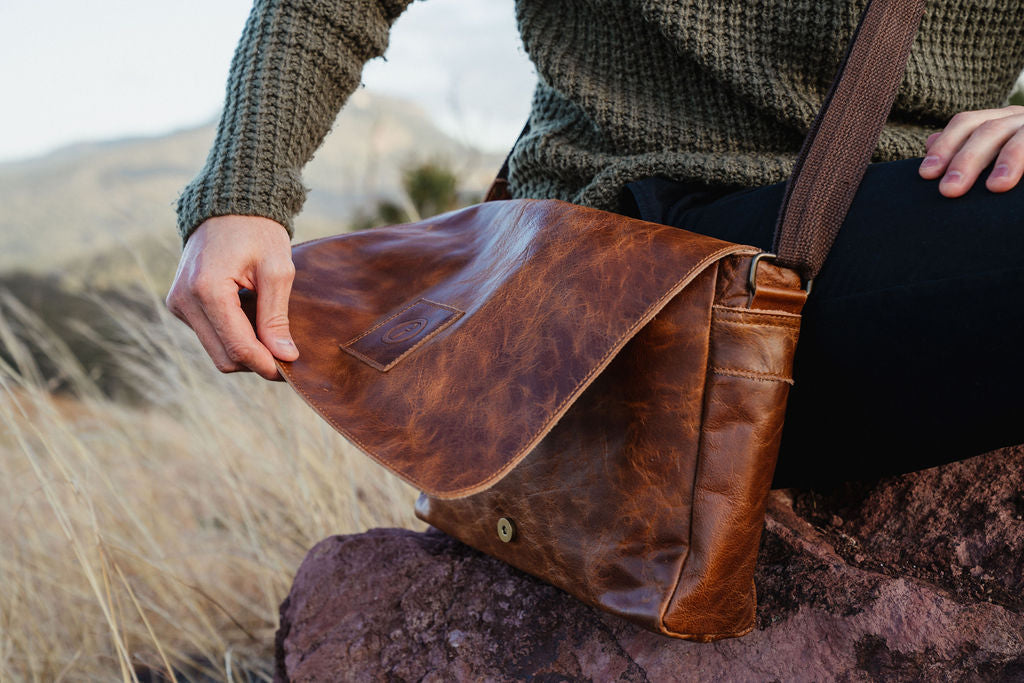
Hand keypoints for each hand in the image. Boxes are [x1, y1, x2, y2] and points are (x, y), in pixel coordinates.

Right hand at [166, 215, 298, 379]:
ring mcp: (178, 303)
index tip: (290, 371)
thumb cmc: (258, 232)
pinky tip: (252, 318)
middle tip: (286, 355)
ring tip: (271, 331)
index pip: (238, 347)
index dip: (266, 364)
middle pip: (224, 357)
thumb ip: (276, 317)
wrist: (229, 206)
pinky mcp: (180, 304)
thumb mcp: (277, 271)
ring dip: (245, 350)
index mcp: (207, 290)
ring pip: (216, 350)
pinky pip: (209, 335)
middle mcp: (184, 300)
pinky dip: (233, 336)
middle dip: (256, 361)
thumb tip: (285, 357)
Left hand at [919, 104, 1023, 197]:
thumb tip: (930, 142)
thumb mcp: (992, 151)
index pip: (967, 124)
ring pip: (1023, 137)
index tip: (926, 174)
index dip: (946, 146)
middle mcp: (1021, 119)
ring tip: (995, 187)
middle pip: (990, 130)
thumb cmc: (1016, 161)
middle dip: (967, 159)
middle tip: (949, 190)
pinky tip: (1019, 184)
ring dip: (1010, 159)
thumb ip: (964, 147)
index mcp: (1000, 121)